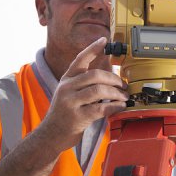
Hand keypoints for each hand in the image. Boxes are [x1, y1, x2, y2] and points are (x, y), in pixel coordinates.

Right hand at [38, 37, 128, 152]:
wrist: (51, 134)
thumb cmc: (66, 112)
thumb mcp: (69, 92)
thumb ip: (84, 83)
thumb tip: (110, 76)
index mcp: (66, 80)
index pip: (79, 59)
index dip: (92, 49)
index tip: (104, 40)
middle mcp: (66, 88)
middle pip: (94, 75)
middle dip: (113, 79)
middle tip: (124, 85)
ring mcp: (70, 103)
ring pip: (98, 90)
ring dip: (116, 93)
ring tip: (124, 97)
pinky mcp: (77, 117)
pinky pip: (101, 108)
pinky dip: (114, 106)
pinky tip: (120, 107)